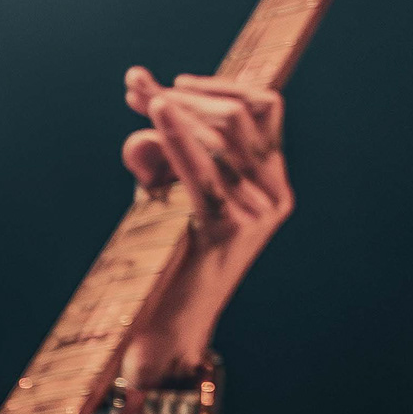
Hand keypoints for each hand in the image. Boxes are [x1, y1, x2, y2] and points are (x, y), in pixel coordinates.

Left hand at [117, 66, 292, 383]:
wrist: (164, 329)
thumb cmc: (162, 258)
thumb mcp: (163, 191)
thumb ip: (159, 148)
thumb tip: (149, 99)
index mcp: (272, 183)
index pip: (263, 109)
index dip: (217, 87)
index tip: (168, 84)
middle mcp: (274, 196)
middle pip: (240, 116)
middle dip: (187, 95)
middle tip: (138, 89)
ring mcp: (256, 215)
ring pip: (223, 136)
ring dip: (176, 110)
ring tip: (138, 99)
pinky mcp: (229, 232)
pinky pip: (202, 171)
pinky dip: (177, 134)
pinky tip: (154, 112)